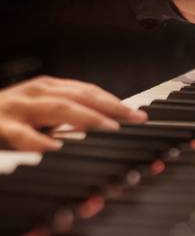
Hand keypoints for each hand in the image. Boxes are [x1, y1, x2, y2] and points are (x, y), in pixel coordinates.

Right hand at [0, 76, 146, 151]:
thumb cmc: (9, 116)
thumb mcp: (41, 111)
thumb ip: (72, 114)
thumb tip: (109, 124)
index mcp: (48, 87)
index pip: (89, 92)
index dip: (116, 102)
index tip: (139, 115)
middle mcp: (36, 93)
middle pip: (81, 96)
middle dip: (111, 107)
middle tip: (134, 119)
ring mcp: (17, 108)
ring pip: (58, 108)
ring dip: (87, 117)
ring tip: (109, 128)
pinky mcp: (0, 126)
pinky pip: (22, 134)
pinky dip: (39, 140)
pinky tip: (55, 148)